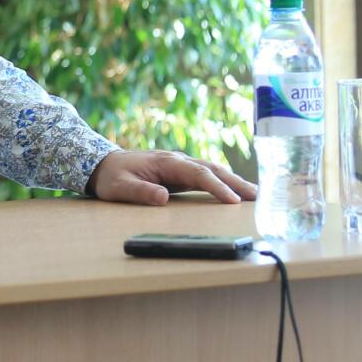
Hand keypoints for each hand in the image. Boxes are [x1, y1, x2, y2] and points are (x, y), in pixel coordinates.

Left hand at [88, 150, 256, 204]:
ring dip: (234, 181)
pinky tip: (236, 192)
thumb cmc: (111, 176)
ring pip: (213, 171)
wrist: (102, 164)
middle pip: (213, 169)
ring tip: (257, 195)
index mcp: (166, 162)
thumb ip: (140, 192)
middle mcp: (177, 161)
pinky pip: (206, 177)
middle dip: (236, 182)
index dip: (217, 187)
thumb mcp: (120, 187)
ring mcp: (180, 166)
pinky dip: (223, 182)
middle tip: (260, 197)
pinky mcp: (180, 174)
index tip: (233, 201)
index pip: (198, 174)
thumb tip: (163, 197)